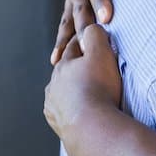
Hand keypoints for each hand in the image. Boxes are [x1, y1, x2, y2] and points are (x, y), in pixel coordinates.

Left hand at [44, 24, 123, 141]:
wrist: (92, 128)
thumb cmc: (99, 89)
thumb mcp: (101, 54)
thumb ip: (95, 35)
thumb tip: (91, 27)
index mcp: (64, 65)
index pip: (75, 48)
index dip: (84, 42)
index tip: (90, 40)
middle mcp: (54, 84)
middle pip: (64, 71)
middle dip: (73, 68)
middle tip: (84, 67)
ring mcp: (54, 106)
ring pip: (60, 93)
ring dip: (69, 91)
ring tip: (80, 93)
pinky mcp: (58, 124)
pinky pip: (61, 114)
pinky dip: (68, 111)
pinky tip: (75, 114)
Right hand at [50, 0, 140, 64]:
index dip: (101, 1)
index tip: (107, 18)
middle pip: (80, 10)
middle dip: (83, 28)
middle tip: (87, 46)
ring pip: (67, 22)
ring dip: (64, 41)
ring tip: (60, 60)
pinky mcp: (70, 9)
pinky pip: (65, 27)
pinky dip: (60, 43)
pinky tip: (56, 61)